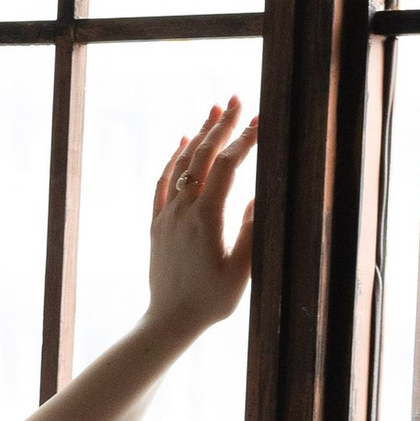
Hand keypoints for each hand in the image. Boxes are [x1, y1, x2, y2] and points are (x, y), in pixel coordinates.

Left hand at [145, 97, 259, 347]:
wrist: (169, 321)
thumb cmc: (210, 301)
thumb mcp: (242, 270)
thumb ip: (251, 231)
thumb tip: (258, 198)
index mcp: (206, 219)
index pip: (226, 167)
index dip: (244, 140)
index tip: (261, 120)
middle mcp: (182, 211)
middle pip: (202, 157)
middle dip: (221, 126)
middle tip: (236, 99)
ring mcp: (166, 216)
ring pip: (181, 166)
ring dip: (198, 136)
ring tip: (213, 111)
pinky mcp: (157, 225)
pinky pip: (163, 184)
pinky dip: (173, 160)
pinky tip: (184, 143)